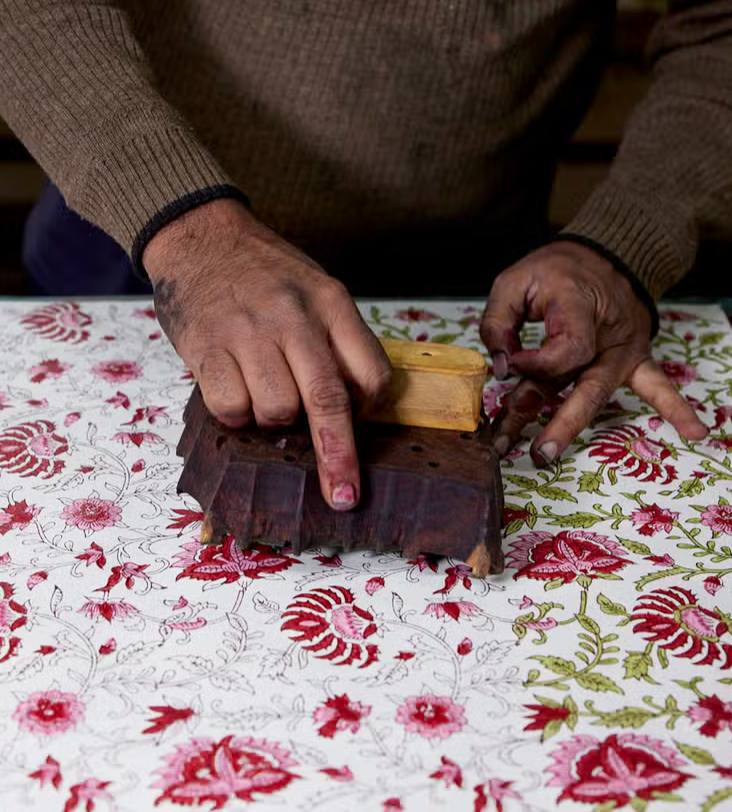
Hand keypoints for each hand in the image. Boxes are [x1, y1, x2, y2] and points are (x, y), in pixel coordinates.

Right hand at [143, 199, 391, 510]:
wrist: (201, 235)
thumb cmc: (265, 272)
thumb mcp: (317, 289)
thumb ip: (338, 339)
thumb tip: (355, 405)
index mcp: (332, 303)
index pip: (371, 372)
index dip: (369, 409)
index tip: (360, 424)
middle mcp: (295, 317)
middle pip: (328, 400)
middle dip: (339, 457)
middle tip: (344, 497)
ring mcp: (250, 331)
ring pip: (278, 411)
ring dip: (274, 419)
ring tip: (262, 389)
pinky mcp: (207, 346)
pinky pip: (232, 408)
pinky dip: (236, 414)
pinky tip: (234, 389)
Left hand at [480, 241, 707, 462]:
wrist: (604, 253)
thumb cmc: (554, 270)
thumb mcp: (515, 282)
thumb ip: (498, 323)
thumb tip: (499, 369)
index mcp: (579, 307)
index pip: (563, 351)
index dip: (533, 364)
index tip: (508, 364)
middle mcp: (607, 334)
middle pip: (584, 386)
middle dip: (557, 423)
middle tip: (535, 452)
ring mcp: (625, 349)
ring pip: (597, 393)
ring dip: (569, 426)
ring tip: (545, 456)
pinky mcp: (635, 358)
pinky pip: (657, 385)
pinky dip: (677, 408)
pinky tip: (696, 432)